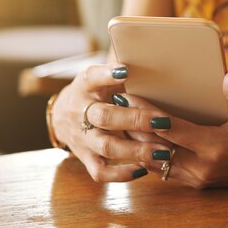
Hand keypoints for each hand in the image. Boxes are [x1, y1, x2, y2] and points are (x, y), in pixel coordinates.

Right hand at [51, 63, 173, 181]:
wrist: (63, 113)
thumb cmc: (95, 90)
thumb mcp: (102, 75)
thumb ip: (120, 70)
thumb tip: (151, 53)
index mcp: (85, 85)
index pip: (92, 77)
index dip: (107, 75)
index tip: (126, 71)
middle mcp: (79, 110)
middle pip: (104, 117)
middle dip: (135, 120)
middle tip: (164, 122)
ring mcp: (81, 136)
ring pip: (106, 146)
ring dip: (136, 150)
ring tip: (163, 151)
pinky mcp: (84, 156)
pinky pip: (100, 171)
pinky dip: (121, 174)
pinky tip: (143, 169)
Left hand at [125, 72, 227, 187]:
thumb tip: (227, 77)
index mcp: (216, 146)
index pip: (171, 129)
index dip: (147, 113)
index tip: (128, 96)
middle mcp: (202, 166)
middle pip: (155, 146)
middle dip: (132, 124)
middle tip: (113, 103)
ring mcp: (197, 178)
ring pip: (154, 161)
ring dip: (136, 141)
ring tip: (117, 119)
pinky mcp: (195, 182)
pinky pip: (163, 169)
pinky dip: (147, 153)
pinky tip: (135, 137)